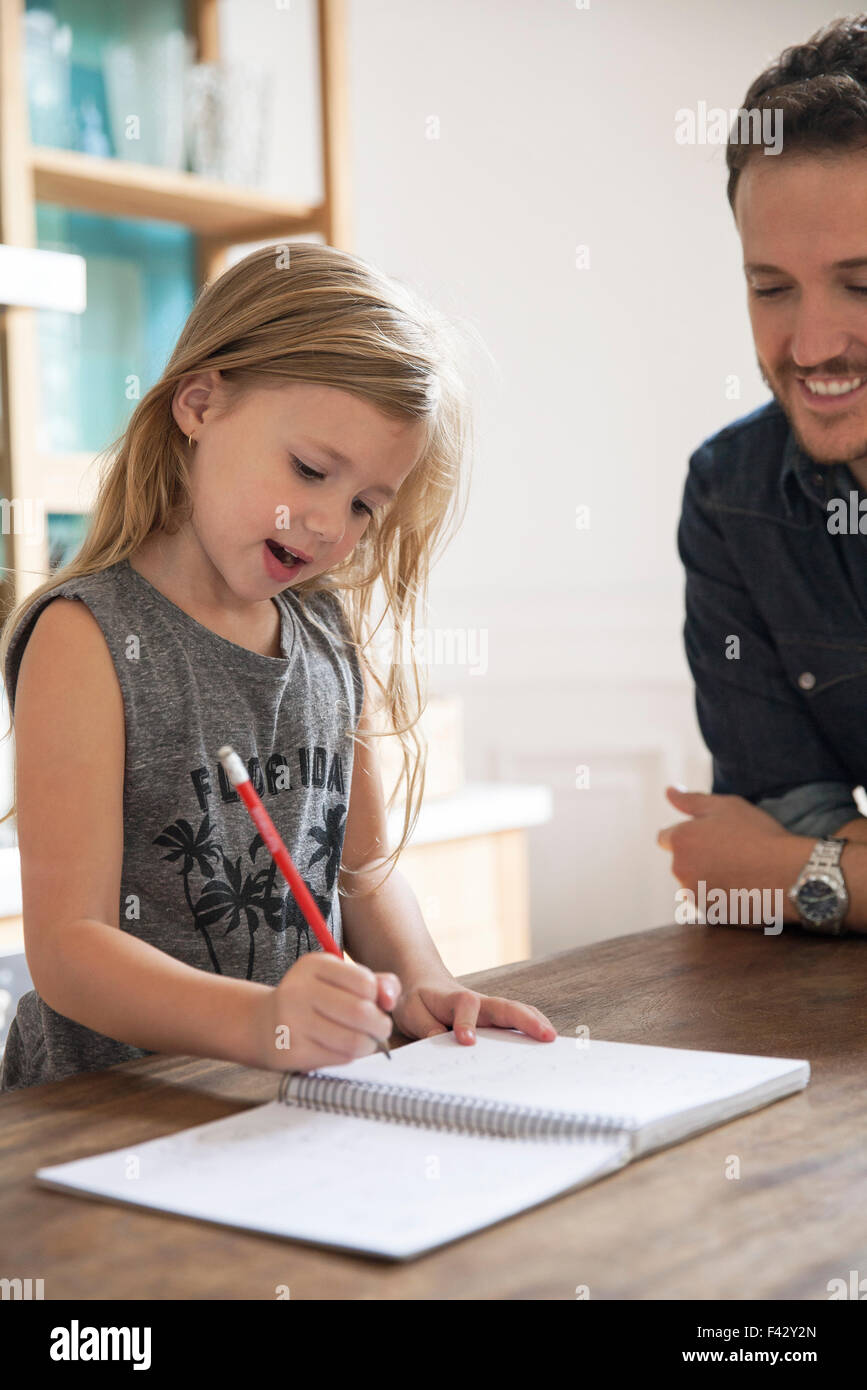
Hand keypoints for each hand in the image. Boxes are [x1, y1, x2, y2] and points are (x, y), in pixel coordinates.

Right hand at [260, 953, 396, 1072]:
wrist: (263, 1024)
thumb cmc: (313, 999)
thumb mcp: (340, 979)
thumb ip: (376, 983)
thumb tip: (390, 1000)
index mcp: (313, 965)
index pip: (365, 983)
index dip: (377, 998)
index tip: (372, 1003)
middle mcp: (298, 990)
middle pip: (362, 1013)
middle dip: (380, 1025)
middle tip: (379, 1029)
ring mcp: (292, 1022)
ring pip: (353, 1041)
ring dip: (368, 1045)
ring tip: (365, 1041)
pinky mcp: (292, 1051)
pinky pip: (339, 1058)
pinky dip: (350, 1056)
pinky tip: (342, 1049)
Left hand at [389, 974, 556, 1044]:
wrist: (423, 984)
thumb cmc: (418, 1001)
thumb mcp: (412, 1012)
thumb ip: (425, 1026)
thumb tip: (440, 1040)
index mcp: (456, 999)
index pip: (466, 1007)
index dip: (466, 1023)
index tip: (466, 1041)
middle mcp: (479, 1001)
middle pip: (506, 1006)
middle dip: (526, 1020)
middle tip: (545, 1036)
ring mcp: (490, 1009)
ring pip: (517, 1011)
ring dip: (536, 1022)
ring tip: (553, 1039)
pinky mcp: (494, 1018)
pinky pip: (516, 1019)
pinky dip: (533, 1025)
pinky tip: (546, 1039)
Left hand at [657, 785, 790, 895]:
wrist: (788, 874)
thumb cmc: (758, 835)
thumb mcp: (726, 806)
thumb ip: (691, 801)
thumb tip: (669, 790)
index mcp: (680, 840)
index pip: (665, 838)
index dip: (687, 835)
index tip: (710, 837)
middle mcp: (680, 869)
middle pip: (681, 862)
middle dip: (698, 857)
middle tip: (733, 852)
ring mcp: (694, 895)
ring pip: (694, 884)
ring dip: (708, 879)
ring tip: (740, 871)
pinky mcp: (709, 914)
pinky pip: (710, 903)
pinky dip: (721, 897)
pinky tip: (743, 888)